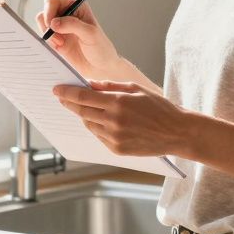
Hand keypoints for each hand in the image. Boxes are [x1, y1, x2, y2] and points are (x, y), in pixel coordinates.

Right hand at [34, 0, 120, 79]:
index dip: (49, 11)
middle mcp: (67, 15)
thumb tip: (54, 22)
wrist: (101, 68)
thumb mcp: (91, 34)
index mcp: (77, 7)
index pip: (54, 1)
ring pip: (42, 24)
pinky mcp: (56, 40)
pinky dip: (48, 42)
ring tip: (60, 42)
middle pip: (45, 11)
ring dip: (48, 34)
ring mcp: (61, 28)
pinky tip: (60, 47)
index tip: (51, 24)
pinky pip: (44, 37)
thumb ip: (72, 25)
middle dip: (47, 24)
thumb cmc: (102, 49)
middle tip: (55, 34)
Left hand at [53, 80, 191, 156]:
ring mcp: (115, 138)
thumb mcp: (136, 88)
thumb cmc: (159, 107)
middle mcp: (114, 121)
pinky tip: (102, 122)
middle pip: (81, 111)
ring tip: (87, 108)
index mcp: (118, 103)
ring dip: (84, 116)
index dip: (67, 93)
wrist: (177, 132)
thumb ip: (109, 86)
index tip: (56, 89)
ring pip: (89, 125)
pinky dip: (97, 128)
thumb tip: (88, 84)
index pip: (83, 97)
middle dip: (69, 103)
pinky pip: (99, 136)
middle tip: (62, 98)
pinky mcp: (117, 150)